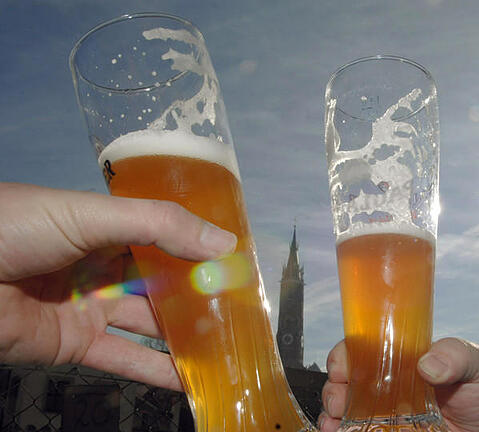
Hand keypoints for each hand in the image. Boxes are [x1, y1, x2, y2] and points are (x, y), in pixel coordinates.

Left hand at [0, 183, 236, 389]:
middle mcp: (103, 266)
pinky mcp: (74, 346)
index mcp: (106, 227)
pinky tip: (191, 380)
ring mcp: (89, 307)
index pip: (165, 238)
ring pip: (148, 323)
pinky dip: (156, 372)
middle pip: (161, 283)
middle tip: (244, 309)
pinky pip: (122, 358)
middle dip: (200, 295)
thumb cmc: (15, 228)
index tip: (241, 263)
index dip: (201, 249)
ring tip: (230, 345)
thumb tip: (225, 242)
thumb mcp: (90, 213)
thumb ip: (158, 226)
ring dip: (186, 335)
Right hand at [319, 338, 478, 431]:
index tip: (342, 368)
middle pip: (348, 384)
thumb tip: (427, 362)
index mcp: (406, 360)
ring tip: (336, 425)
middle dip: (335, 391)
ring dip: (335, 417)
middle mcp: (392, 386)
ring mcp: (392, 416)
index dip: (346, 356)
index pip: (364, 350)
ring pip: (350, 414)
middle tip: (339, 401)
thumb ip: (456, 354)